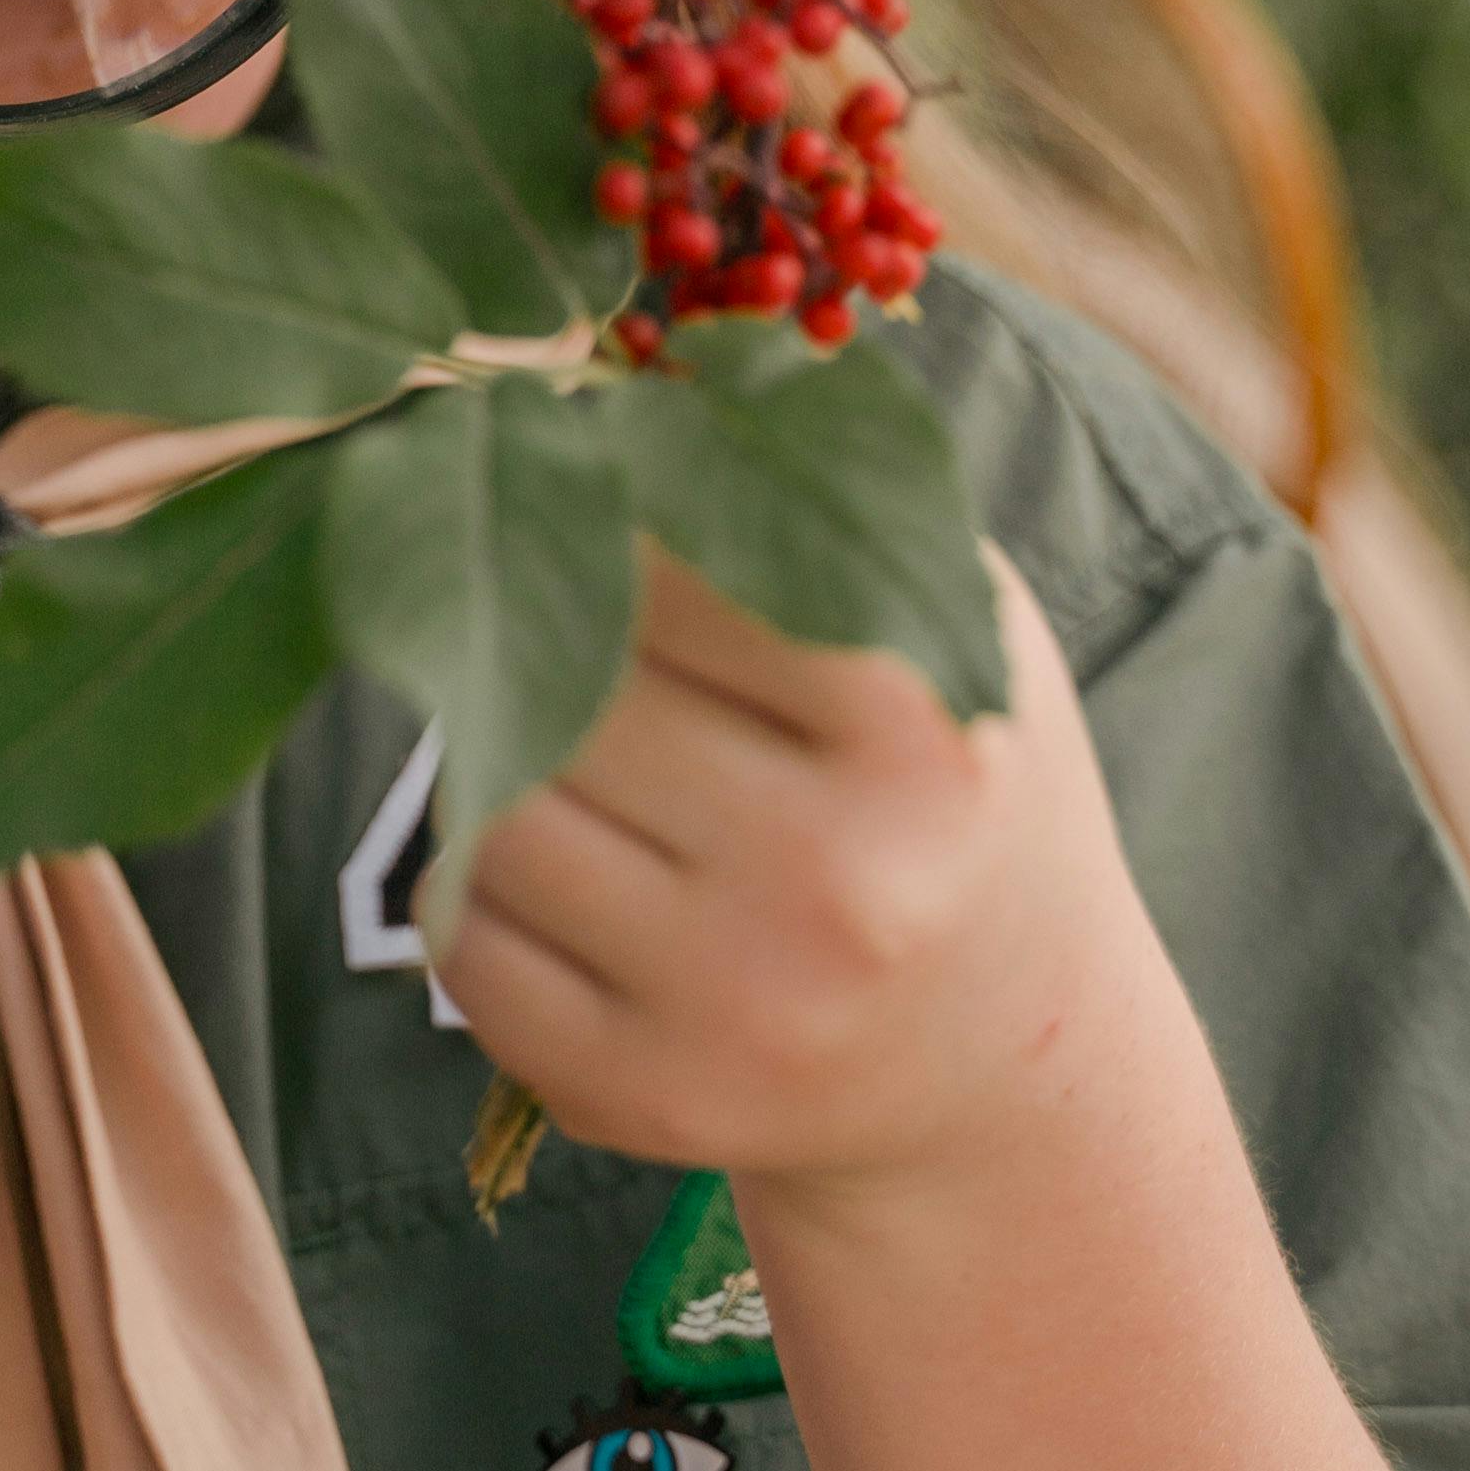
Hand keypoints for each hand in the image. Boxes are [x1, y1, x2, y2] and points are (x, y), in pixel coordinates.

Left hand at [434, 546, 1170, 1212]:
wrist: (1006, 1067)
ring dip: (507, 763)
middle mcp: (839, 880)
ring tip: (592, 763)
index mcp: (922, 727)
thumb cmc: (957, 796)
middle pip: (565, 680)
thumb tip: (608, 371)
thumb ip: (813, 494)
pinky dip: (481, 892)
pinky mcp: (639, 1099)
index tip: (603, 512)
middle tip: (576, 635)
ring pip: (492, 808)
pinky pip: (463, 940)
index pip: (666, 558)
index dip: (614, 523)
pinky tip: (571, 879)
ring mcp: (735, 1007)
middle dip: (549, 640)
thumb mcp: (953, 627)